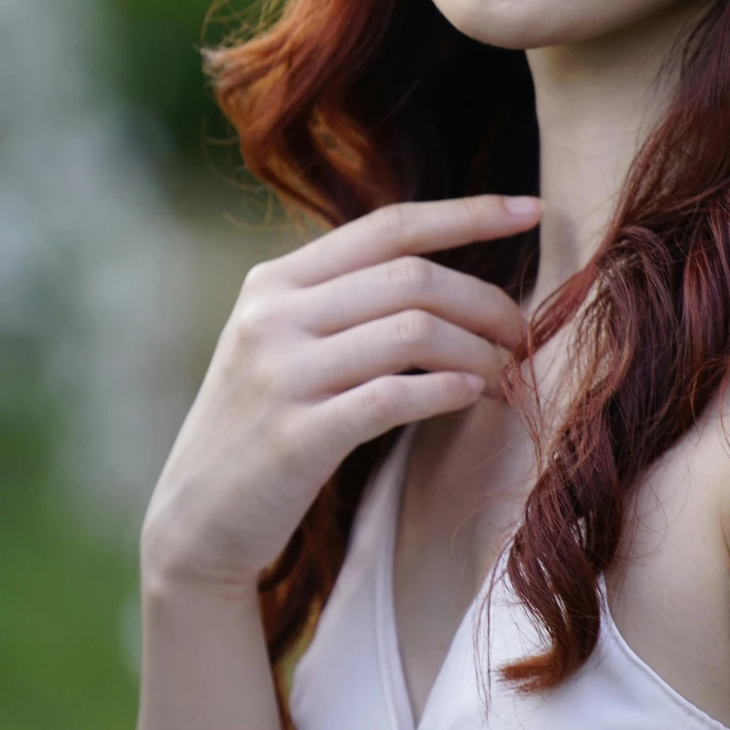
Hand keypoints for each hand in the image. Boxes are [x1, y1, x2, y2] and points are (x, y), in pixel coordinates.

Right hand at [141, 193, 538, 592]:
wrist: (197, 520)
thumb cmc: (261, 428)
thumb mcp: (282, 345)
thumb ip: (342, 303)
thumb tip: (444, 275)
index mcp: (274, 281)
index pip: (388, 226)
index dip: (467, 213)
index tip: (532, 209)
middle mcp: (272, 316)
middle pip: (412, 278)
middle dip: (487, 302)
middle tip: (523, 336)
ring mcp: (280, 374)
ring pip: (413, 332)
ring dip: (479, 351)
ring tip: (506, 374)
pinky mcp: (295, 436)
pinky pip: (392, 397)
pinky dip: (447, 391)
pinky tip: (473, 396)